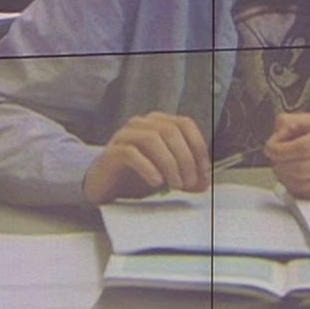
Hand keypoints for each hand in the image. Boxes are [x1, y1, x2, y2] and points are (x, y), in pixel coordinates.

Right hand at [83, 112, 210, 203]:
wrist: (105, 185)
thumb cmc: (137, 175)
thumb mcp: (167, 175)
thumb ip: (186, 177)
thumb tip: (204, 183)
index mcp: (158, 123)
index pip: (184, 123)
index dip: (197, 145)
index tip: (204, 170)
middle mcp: (141, 124)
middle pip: (170, 131)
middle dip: (185, 158)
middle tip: (190, 182)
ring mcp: (124, 135)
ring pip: (152, 139)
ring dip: (169, 163)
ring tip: (175, 184)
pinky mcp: (112, 152)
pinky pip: (131, 153)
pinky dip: (148, 167)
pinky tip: (156, 182)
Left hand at [265, 112, 309, 200]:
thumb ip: (291, 123)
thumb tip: (275, 140)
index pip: (302, 147)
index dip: (280, 151)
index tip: (270, 149)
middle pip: (301, 169)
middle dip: (280, 166)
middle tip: (275, 160)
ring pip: (302, 185)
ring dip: (284, 178)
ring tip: (283, 168)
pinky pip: (308, 194)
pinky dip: (294, 187)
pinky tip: (294, 177)